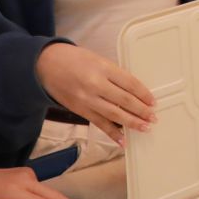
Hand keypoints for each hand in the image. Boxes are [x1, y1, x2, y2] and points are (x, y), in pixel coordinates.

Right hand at [36, 41, 155, 143]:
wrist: (44, 65)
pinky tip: (123, 140)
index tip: (153, 101)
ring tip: (145, 127)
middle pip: (124, 100)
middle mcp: (96, 85)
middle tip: (153, 117)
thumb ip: (113, 74)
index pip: (130, 83)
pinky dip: (112, 133)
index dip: (144, 94)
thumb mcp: (97, 59)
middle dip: (141, 111)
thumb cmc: (73, 59)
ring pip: (114, 114)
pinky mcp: (80, 110)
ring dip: (131, 123)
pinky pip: (99, 123)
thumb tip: (133, 90)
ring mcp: (87, 100)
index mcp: (103, 68)